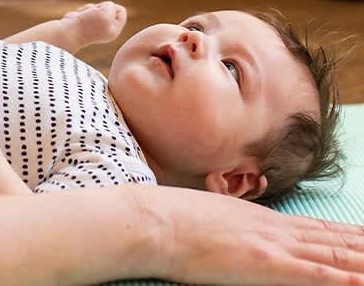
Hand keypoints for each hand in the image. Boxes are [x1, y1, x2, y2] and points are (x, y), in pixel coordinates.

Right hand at [62, 1, 125, 46]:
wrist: (69, 31)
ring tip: (85, 16)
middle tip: (93, 15)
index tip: (104, 13)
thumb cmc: (88, 24)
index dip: (113, 7)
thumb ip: (110, 6)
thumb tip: (102, 8)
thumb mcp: (106, 12)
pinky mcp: (85, 22)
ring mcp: (95, 26)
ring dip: (90, 8)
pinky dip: (83, 10)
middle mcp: (106, 29)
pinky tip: (79, 17)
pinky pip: (88, 9)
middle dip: (100, 7)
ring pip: (97, 7)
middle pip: (109, 7)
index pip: (121, 11)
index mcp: (114, 30)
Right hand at [133, 185, 363, 284]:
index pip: (318, 228)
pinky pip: (313, 273)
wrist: (152, 221)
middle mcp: (275, 228)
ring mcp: (272, 245)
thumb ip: (232, 226)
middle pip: (335, 239)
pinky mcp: (264, 263)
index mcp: (262, 218)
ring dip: (363, 259)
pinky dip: (340, 277)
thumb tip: (237, 234)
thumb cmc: (170, 221)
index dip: (351, 235)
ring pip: (334, 254)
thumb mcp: (209, 216)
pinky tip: (361, 280)